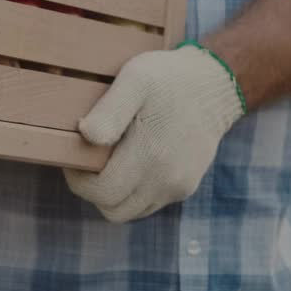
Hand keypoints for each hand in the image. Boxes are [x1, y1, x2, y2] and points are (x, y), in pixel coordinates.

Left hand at [64, 45, 245, 222]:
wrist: (215, 86)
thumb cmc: (169, 79)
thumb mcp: (136, 79)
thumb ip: (109, 110)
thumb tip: (85, 135)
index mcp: (151, 155)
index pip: (101, 192)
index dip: (79, 180)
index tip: (75, 156)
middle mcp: (166, 180)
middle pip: (113, 209)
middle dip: (93, 190)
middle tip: (88, 161)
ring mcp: (178, 187)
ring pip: (130, 211)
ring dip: (113, 194)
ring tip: (109, 161)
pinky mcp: (185, 188)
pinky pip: (148, 203)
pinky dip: (133, 192)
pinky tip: (132, 162)